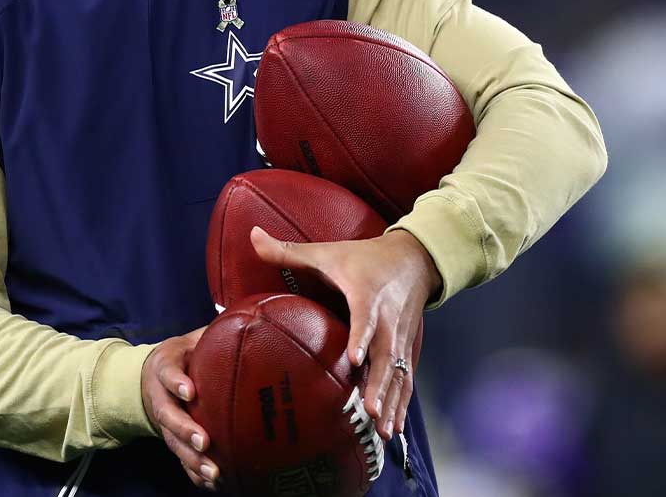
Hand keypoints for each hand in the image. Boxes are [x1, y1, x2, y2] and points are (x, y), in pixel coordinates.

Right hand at [142, 326, 219, 490]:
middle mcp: (160, 397)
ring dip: (192, 459)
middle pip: (168, 416)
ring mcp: (164, 422)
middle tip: (205, 441)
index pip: (167, 373)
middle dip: (186, 431)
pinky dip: (194, 473)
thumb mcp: (191, 338)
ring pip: (174, 443)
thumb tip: (254, 316)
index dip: (177, 383)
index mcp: (164, 368)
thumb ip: (214, 332)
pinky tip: (212, 484)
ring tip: (213, 472)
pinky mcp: (172, 440)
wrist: (149, 376)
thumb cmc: (181, 356)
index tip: (190, 392)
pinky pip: (180, 459)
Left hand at [249, 226, 440, 440]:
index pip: (365, 317)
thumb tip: (251, 236)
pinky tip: (391, 429)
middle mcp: (388, 319)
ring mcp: (401, 336)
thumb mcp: (327, 251)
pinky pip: (406, 379)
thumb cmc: (364, 257)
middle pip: (386, 354)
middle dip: (379, 383)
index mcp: (367, 294)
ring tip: (381, 430)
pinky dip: (401, 404)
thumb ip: (287, 250)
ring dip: (391, 401)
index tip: (354, 360)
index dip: (361, 338)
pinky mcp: (408, 348)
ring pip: (399, 372)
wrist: (414, 259)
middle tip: (370, 410)